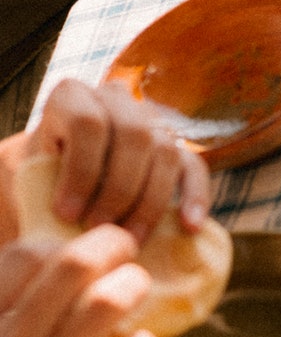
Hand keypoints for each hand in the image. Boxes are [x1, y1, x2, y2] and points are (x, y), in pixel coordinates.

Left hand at [0, 80, 212, 245]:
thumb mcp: (29, 173)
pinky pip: (193, 166)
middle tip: (99, 229)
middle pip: (134, 135)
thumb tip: (60, 222)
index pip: (89, 122)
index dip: (81, 169)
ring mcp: (149, 120)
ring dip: (150, 200)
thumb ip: (42, 184)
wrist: (56, 176)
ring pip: (166, 150)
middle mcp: (115, 99)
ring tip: (130, 240)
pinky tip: (190, 226)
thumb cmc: (38, 179)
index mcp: (72, 97)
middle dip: (119, 188)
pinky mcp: (175, 147)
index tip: (66, 214)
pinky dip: (195, 196)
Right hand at [0, 228, 160, 336]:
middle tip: (122, 251)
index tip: (76, 254)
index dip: (62, 244)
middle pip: (75, 265)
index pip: (28, 255)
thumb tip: (42, 263)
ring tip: (133, 290)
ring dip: (131, 285)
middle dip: (111, 246)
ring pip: (105, 305)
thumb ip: (3, 311)